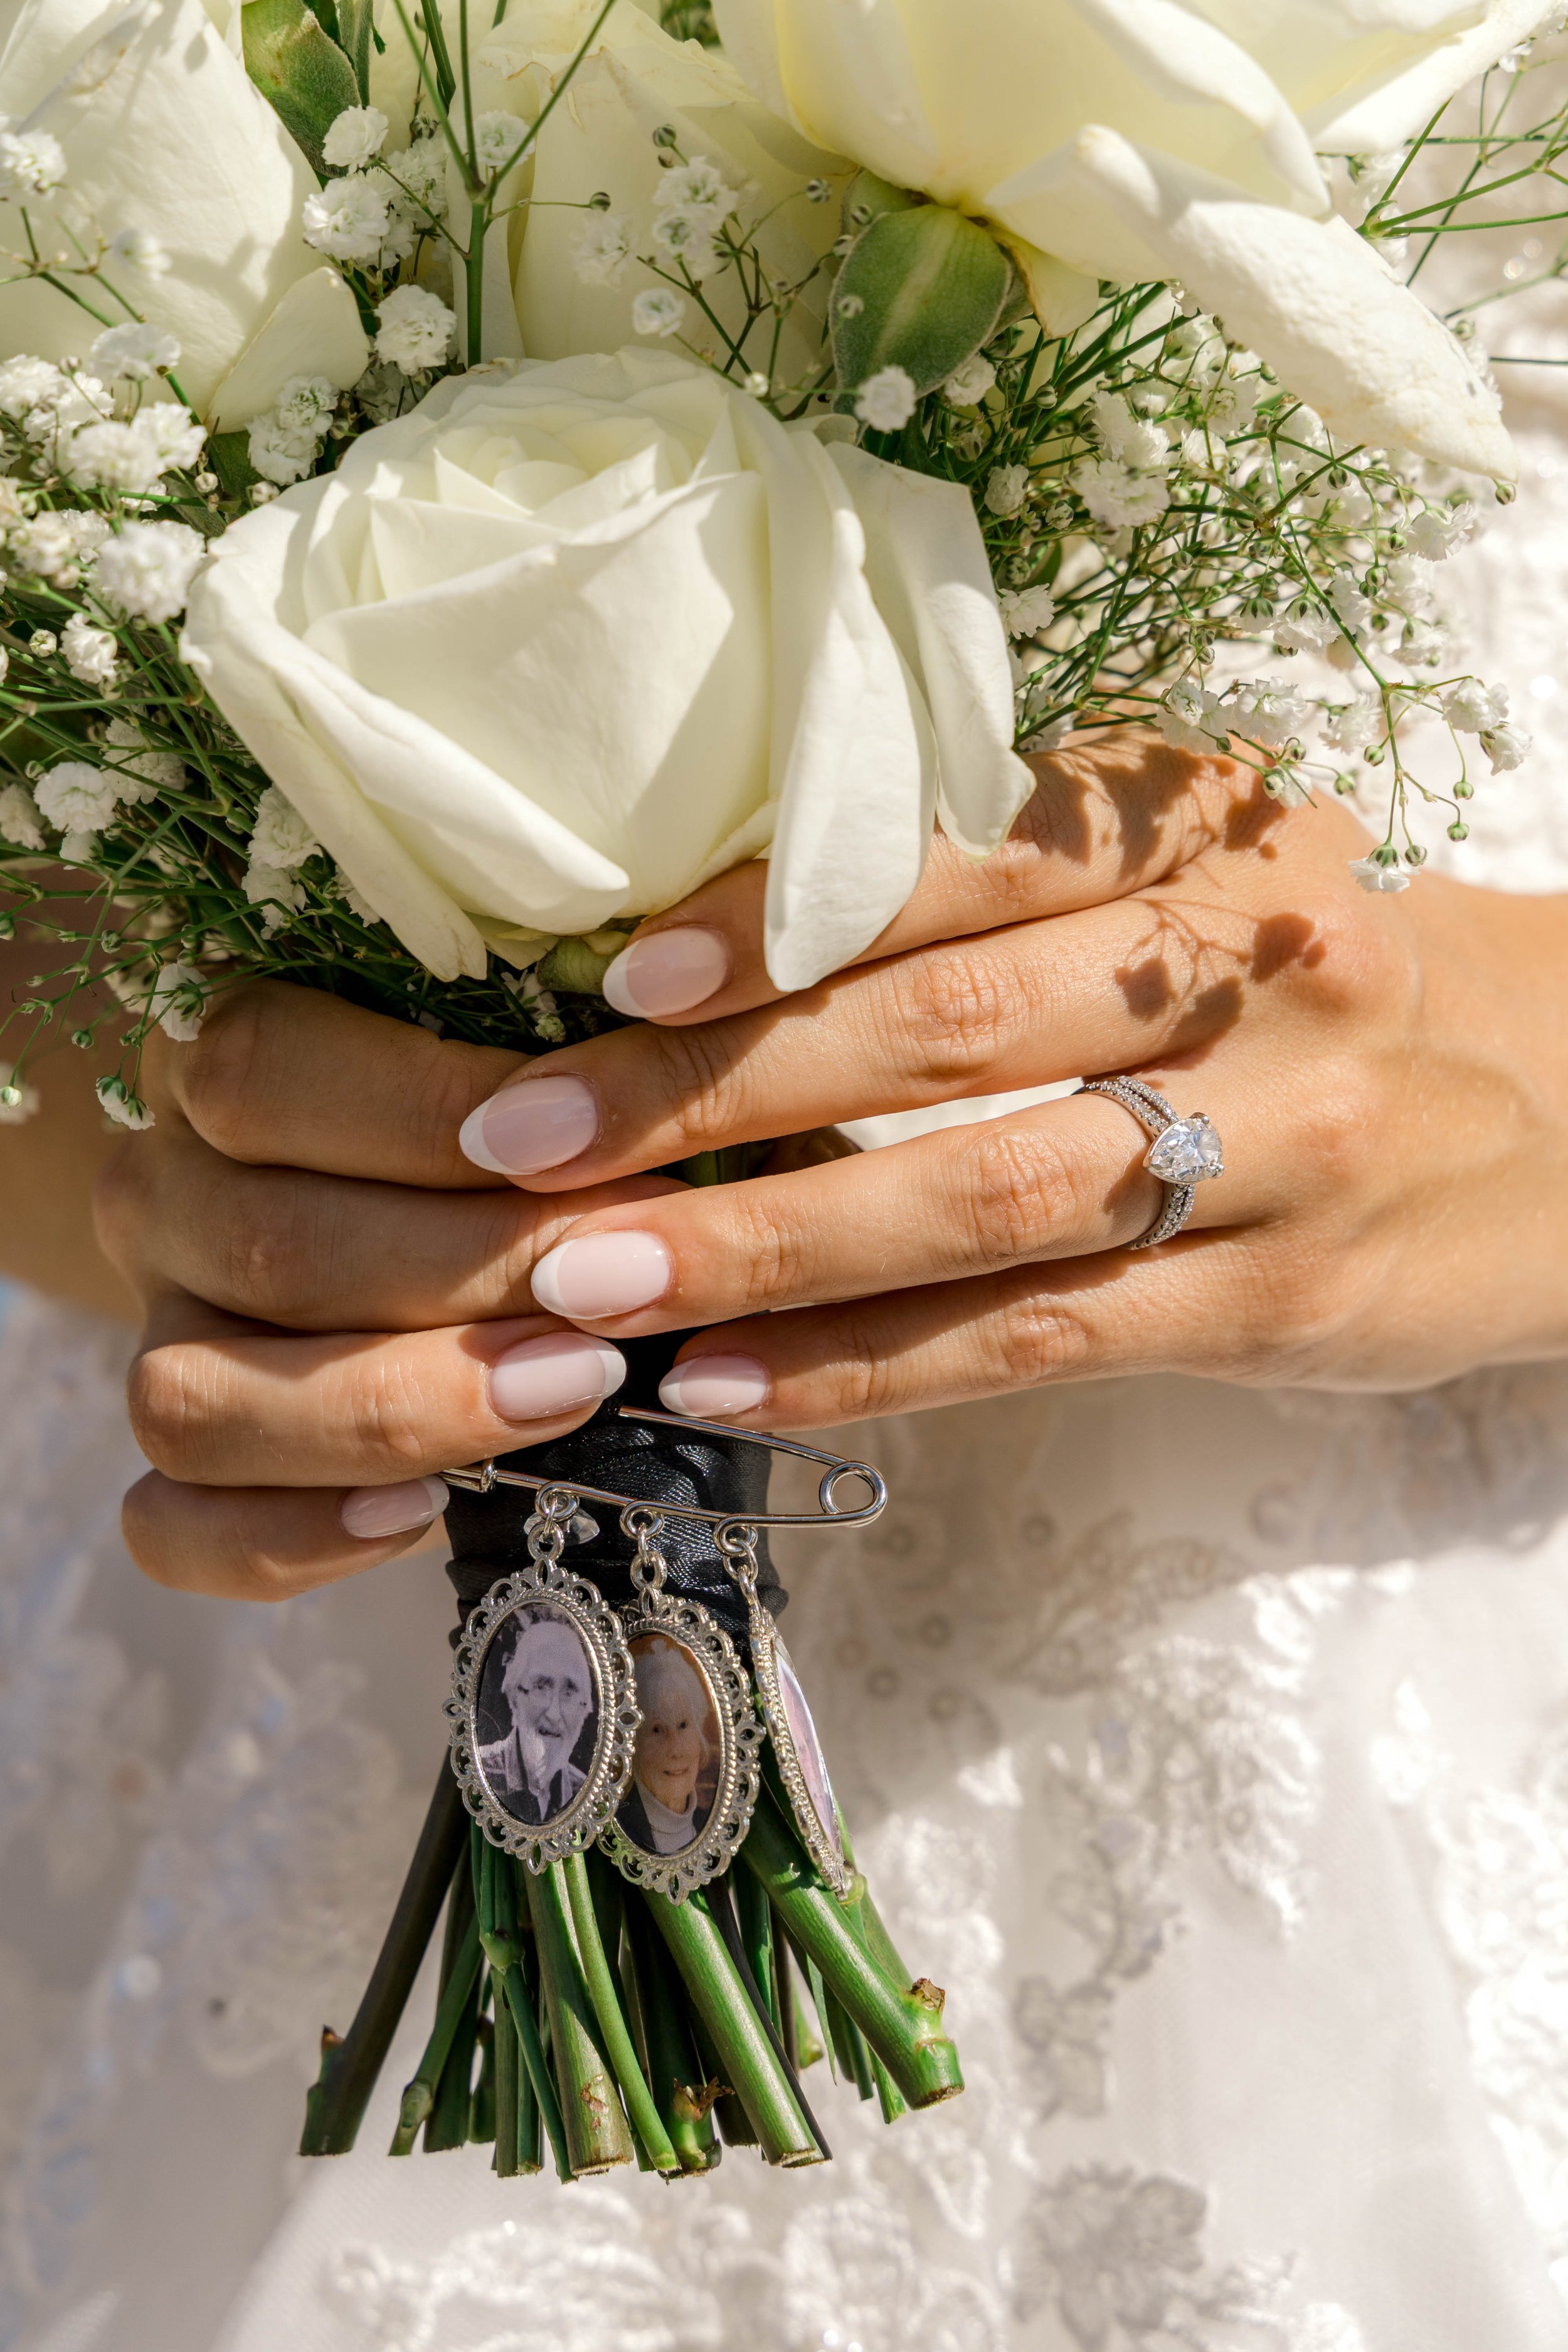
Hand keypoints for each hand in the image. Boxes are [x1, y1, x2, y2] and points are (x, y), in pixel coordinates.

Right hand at [96, 986, 685, 1598]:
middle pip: (269, 1248)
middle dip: (475, 1277)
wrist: (394, 1211)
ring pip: (199, 1400)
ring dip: (403, 1407)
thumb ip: (540, 1075)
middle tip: (629, 1287)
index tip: (603, 1148)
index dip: (436, 1118)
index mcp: (204, 1053)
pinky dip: (290, 1539)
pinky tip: (422, 1515)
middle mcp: (154, 1188)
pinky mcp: (169, 1456)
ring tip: (568, 1389)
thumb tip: (625, 1127)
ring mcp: (152, 1331)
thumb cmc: (491, 1119)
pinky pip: (174, 1529)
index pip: (265, 1072)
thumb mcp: (507, 1055)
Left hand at [99, 733, 1567, 1601]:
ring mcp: (1283, 1145)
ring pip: (991, 1193)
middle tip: (531, 1140)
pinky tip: (737, 1385)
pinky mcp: (1286, 1303)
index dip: (785, 915)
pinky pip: (1048, 1338)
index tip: (620, 967)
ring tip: (594, 1280)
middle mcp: (1247, 975)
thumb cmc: (1317, 998)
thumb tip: (737, 952)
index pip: (966, 866)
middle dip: (722, 1090)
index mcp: (1203, 842)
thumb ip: (1022, 905)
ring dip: (772, 1243)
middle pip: (953, 1028)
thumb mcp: (1206, 894)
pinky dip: (878, 1367)